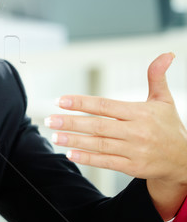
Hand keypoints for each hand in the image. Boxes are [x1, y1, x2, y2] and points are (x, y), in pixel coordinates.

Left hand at [45, 53, 186, 218]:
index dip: (82, 102)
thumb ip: (157, 77)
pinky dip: (88, 158)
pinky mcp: (133, 167)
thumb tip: (166, 54)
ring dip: (74, 140)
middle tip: (49, 119)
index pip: (105, 106)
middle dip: (71, 122)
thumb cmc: (169, 127)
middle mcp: (137, 132)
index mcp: (141, 113)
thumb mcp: (164, 100)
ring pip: (99, 144)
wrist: (184, 161)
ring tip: (55, 136)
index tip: (61, 100)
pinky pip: (106, 162)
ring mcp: (134, 151)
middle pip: (98, 126)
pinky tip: (71, 153)